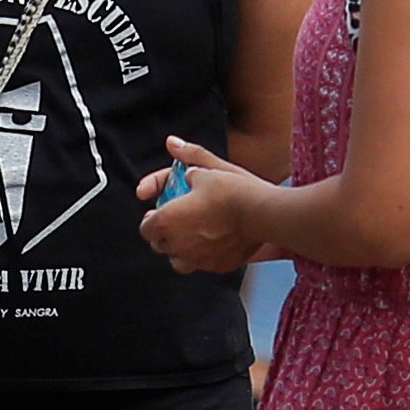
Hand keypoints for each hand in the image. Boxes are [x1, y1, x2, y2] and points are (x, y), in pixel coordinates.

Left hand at [137, 134, 272, 273]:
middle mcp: (176, 244)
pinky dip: (202, 255)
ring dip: (180, 247)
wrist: (263, 213)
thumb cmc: (233, 190)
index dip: (150, 218)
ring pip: (177, 259)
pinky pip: (201, 264)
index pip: (145, 227)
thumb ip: (187, 156)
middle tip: (177, 219)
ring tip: (193, 232)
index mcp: (165, 221)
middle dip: (164, 232)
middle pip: (159, 244)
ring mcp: (196, 258)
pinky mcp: (216, 266)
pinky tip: (212, 241)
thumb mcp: (207, 168)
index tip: (159, 210)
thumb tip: (172, 143)